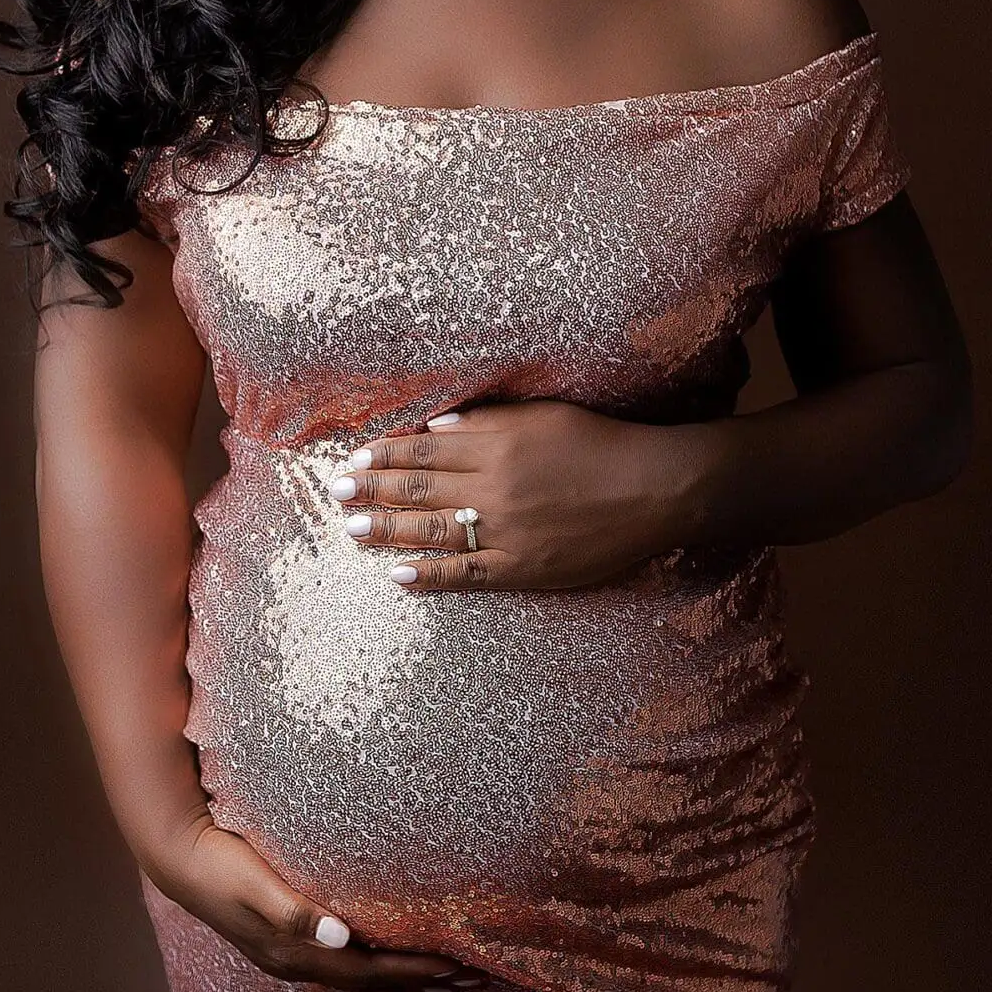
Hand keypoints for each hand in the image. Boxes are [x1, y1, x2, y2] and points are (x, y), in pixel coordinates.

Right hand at [143, 812, 483, 991]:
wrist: (178, 857)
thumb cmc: (220, 862)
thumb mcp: (255, 883)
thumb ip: (295, 911)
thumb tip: (340, 935)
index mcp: (296, 953)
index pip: (370, 970)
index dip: (415, 970)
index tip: (460, 966)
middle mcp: (298, 962)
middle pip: (372, 981)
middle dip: (423, 980)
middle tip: (475, 977)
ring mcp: (290, 955)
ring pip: (361, 975)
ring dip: (404, 975)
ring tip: (447, 973)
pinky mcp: (286, 940)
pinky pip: (345, 963)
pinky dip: (378, 964)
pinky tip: (391, 955)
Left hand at [327, 399, 713, 592]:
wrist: (654, 489)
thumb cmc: (601, 444)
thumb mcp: (543, 416)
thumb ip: (487, 423)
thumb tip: (434, 429)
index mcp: (497, 444)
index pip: (424, 450)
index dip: (384, 455)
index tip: (353, 457)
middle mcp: (494, 487)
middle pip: (419, 488)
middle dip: (372, 489)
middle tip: (336, 492)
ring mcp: (507, 531)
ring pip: (433, 530)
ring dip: (387, 530)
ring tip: (352, 529)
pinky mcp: (524, 568)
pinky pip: (468, 574)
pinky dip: (430, 575)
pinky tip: (398, 575)